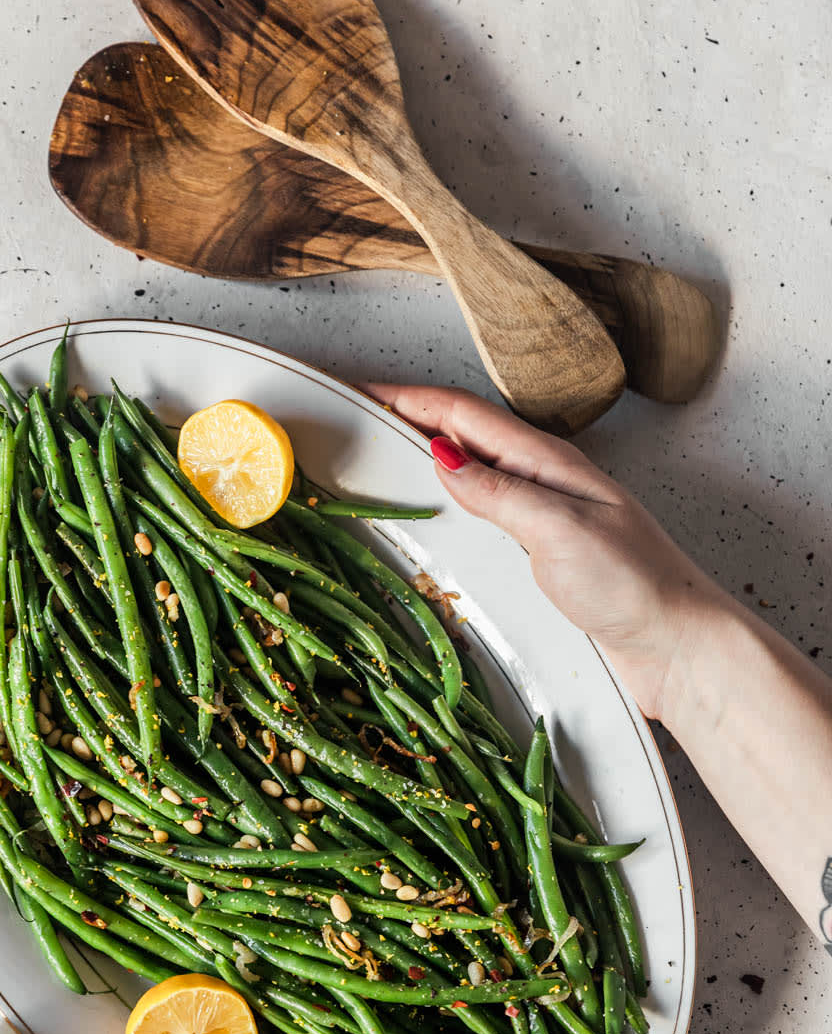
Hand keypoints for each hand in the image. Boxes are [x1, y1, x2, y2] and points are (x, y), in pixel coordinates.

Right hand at [365, 384, 725, 719]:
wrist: (676, 643)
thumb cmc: (632, 585)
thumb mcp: (559, 529)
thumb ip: (500, 492)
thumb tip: (442, 454)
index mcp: (546, 462)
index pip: (463, 414)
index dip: (408, 398)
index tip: (360, 390)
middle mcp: (543, 479)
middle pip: (464, 433)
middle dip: (410, 416)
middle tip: (357, 416)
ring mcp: (544, 513)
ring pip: (473, 468)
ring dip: (426, 453)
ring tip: (382, 453)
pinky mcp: (544, 550)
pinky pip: (484, 507)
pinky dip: (448, 496)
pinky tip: (436, 510)